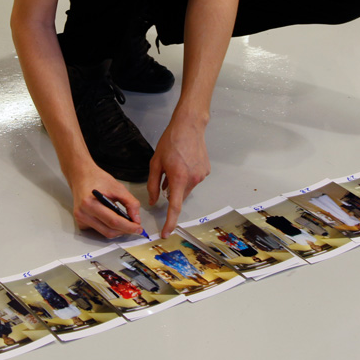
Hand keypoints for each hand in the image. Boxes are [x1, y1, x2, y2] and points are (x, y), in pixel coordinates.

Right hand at [69, 166, 143, 238]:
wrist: (81, 176)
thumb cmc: (97, 179)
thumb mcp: (118, 187)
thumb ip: (130, 203)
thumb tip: (136, 219)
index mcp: (90, 203)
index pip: (113, 221)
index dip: (128, 227)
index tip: (138, 228)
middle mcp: (83, 213)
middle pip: (109, 231)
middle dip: (125, 230)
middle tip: (134, 226)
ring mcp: (80, 219)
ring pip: (105, 233)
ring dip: (118, 230)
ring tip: (124, 222)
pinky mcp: (81, 223)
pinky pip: (99, 231)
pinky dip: (108, 227)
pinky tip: (111, 219)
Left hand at [147, 118, 209, 237]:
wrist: (189, 126)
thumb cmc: (170, 142)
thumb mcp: (156, 163)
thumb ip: (153, 184)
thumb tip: (153, 201)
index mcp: (179, 178)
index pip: (174, 206)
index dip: (170, 222)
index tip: (166, 233)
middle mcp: (193, 179)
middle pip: (180, 196)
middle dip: (171, 191)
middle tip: (166, 176)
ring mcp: (201, 176)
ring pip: (187, 188)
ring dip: (179, 183)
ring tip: (175, 165)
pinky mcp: (206, 171)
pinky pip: (193, 180)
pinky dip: (187, 177)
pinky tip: (183, 163)